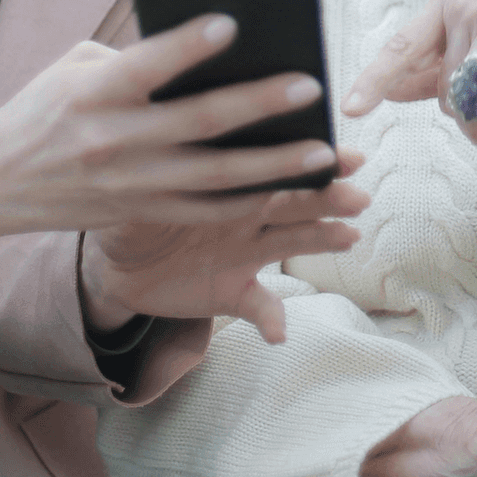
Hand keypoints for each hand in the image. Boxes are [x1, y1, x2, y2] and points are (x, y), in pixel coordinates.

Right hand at [0, 15, 343, 257]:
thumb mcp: (75, 67)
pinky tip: (289, 187)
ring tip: (323, 150)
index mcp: (94, 92)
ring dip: (274, 165)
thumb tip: (202, 48)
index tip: (231, 23)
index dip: (187, 46)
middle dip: (259, 105)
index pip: (146, 65)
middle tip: (309, 86)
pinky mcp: (141, 212)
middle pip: (198, 123)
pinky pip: (206, 210)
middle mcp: (114, 140)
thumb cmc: (44, 108)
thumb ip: (134, 59)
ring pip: (216, 177)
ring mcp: (131, 184)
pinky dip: (250, 200)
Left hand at [80, 148, 369, 343]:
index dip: (310, 158)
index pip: (274, 162)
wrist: (118, 259)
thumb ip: (156, 167)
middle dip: (328, 196)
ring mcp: (245, 253)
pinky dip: (271, 319)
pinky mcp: (233, 291)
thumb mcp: (138, 181)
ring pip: (291, 242)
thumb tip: (158, 144)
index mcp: (230, 179)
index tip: (344, 154)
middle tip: (359, 195)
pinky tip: (279, 332)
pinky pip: (258, 306)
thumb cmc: (134, 204)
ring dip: (322, 240)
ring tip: (350, 236)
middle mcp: (248, 212)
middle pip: (295, 200)